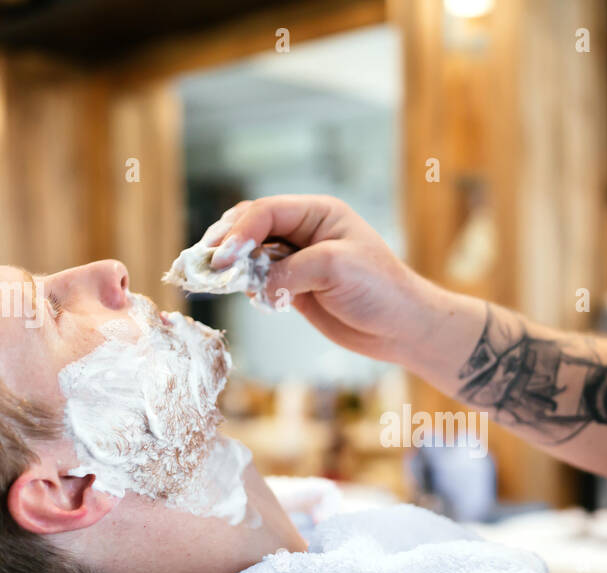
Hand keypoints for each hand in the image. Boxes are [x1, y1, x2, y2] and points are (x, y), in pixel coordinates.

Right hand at [208, 195, 446, 363]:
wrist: (401, 326)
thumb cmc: (379, 289)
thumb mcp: (335, 269)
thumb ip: (289, 271)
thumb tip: (255, 286)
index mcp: (317, 213)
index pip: (265, 212)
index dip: (239, 233)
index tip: (223, 259)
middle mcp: (304, 231)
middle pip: (250, 227)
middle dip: (226, 243)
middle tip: (205, 265)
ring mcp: (297, 259)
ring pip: (251, 254)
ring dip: (231, 266)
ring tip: (212, 278)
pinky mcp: (293, 286)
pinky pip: (259, 280)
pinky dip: (245, 286)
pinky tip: (241, 293)